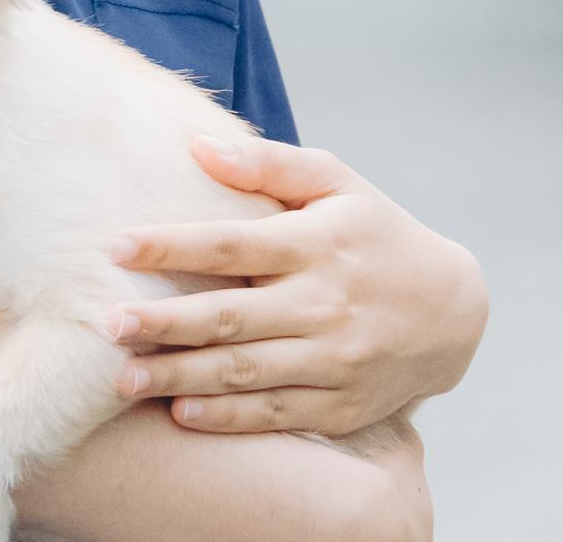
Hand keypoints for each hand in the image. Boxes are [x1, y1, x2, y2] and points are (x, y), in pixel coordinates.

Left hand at [100, 134, 485, 438]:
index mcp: (317, 244)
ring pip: (245, 371)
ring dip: (180, 377)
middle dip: (165, 323)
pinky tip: (180, 411)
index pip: (232, 243)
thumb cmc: (377, 234)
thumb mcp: (337, 182)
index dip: (172, 246)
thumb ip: (267, 165)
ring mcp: (335, 359)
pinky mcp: (342, 404)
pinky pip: (275, 412)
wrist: (453, 312)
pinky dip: (227, 416)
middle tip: (108, 324)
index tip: (116, 247)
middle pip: (231, 315)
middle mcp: (325, 304)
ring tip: (122, 378)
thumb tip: (196, 145)